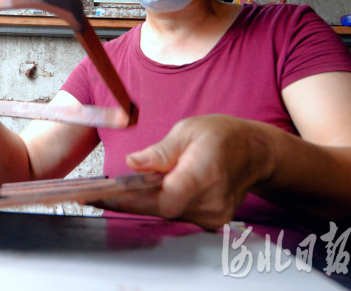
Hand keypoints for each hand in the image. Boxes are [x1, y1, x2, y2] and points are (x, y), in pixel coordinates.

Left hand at [89, 115, 275, 229]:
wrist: (254, 152)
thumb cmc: (221, 136)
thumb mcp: (187, 131)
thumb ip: (159, 151)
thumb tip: (133, 163)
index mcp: (203, 173)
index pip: (163, 198)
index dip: (131, 200)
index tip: (103, 195)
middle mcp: (210, 200)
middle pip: (159, 208)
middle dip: (128, 199)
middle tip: (95, 194)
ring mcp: (213, 214)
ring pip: (166, 212)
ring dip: (143, 200)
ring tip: (119, 188)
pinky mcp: (211, 220)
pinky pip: (176, 213)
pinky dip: (159, 202)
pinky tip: (147, 191)